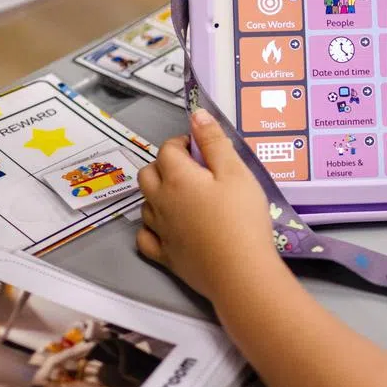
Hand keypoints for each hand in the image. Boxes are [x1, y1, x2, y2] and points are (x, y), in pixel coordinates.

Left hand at [136, 109, 283, 300]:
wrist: (240, 272)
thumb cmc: (242, 218)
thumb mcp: (236, 172)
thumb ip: (214, 142)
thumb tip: (196, 115)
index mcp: (178, 178)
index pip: (167, 150)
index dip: (181, 143)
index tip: (199, 147)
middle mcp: (161, 202)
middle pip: (147, 174)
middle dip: (163, 165)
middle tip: (190, 169)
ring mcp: (161, 231)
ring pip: (144, 204)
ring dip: (157, 195)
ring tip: (182, 197)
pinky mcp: (165, 257)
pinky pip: (145, 238)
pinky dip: (151, 228)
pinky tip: (165, 227)